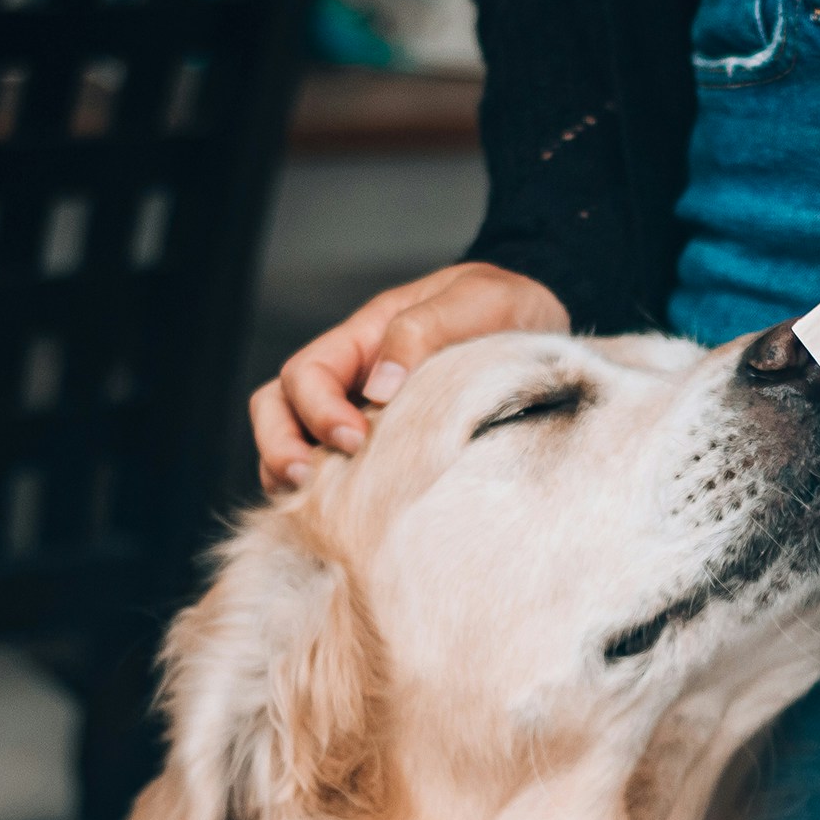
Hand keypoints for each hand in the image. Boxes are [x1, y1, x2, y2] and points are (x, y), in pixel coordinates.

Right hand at [249, 262, 568, 489]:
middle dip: (278, 447)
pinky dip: (330, 497)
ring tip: (320, 510)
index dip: (316, 410)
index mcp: (365, 338)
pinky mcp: (386, 452)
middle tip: (308, 482)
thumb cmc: (506, 307)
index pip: (306, 374)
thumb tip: (379, 386)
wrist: (542, 328)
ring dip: (292, 478)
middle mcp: (352, 379)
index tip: (354, 439)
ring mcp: (363, 415)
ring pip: (296, 445)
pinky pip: (338, 475)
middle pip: (277, 409)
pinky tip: (353, 518)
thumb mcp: (478, 301)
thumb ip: (423, 329)